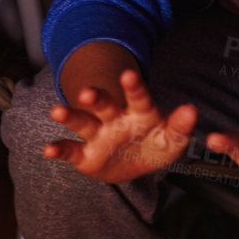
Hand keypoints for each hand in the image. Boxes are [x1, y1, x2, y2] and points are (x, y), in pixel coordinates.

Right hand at [44, 70, 196, 183]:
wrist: (134, 164)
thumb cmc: (155, 144)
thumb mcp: (172, 139)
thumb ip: (180, 126)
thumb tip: (191, 110)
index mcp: (138, 113)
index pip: (137, 97)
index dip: (133, 87)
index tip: (128, 75)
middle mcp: (114, 119)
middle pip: (103, 104)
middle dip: (95, 98)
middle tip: (87, 92)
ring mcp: (98, 134)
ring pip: (82, 122)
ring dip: (70, 115)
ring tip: (56, 112)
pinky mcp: (84, 154)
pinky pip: (70, 149)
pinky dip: (59, 149)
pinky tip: (48, 150)